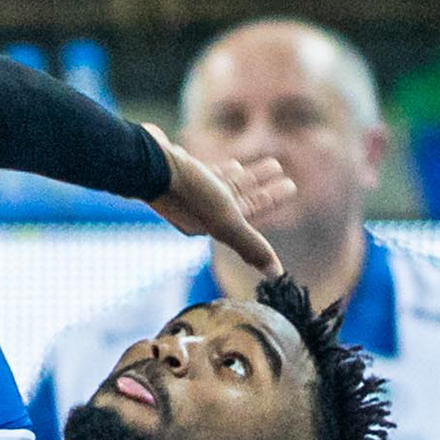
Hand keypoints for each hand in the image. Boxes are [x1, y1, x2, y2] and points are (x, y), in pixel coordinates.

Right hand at [148, 126, 292, 274]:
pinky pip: (209, 174)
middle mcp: (201, 212)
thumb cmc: (187, 191)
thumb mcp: (225, 220)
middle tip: (287, 177)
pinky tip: (233, 163)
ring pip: (229, 185)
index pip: (250, 215)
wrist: (148, 164)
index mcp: (211, 225)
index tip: (292, 187)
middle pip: (242, 200)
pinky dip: (225, 171)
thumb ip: (251, 245)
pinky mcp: (181, 173)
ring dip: (250, 176)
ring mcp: (190, 192)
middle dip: (264, 190)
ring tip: (272, 164)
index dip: (272, 200)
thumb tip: (277, 276)